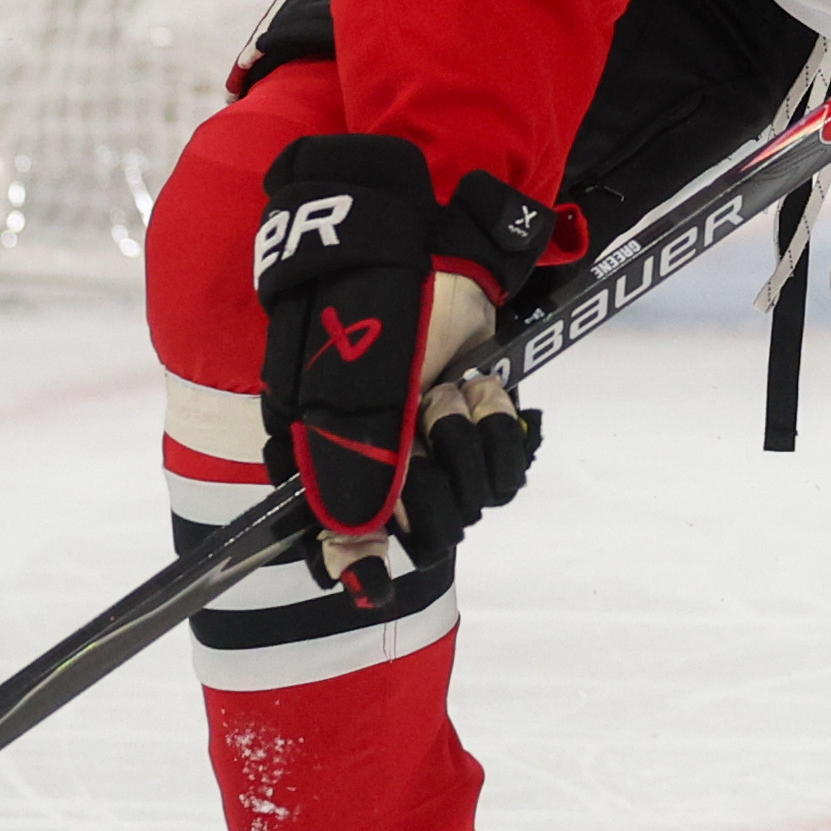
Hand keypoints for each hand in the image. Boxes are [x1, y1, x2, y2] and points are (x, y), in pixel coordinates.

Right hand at [249, 132, 548, 608]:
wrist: (420, 243)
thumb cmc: (366, 313)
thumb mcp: (347, 392)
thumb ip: (352, 472)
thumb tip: (357, 559)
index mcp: (327, 456)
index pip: (338, 537)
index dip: (358, 562)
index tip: (374, 586)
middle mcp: (379, 458)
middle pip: (425, 526)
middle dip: (434, 477)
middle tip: (424, 421)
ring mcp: (428, 437)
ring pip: (471, 495)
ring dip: (467, 440)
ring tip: (450, 390)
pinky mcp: (474, 415)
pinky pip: (504, 458)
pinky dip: (499, 424)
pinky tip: (481, 386)